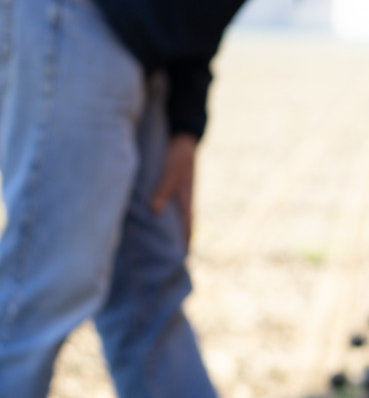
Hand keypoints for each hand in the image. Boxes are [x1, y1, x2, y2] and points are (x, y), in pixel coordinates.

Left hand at [151, 134, 196, 249]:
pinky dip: (160, 218)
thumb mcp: (171, 172)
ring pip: (171, 218)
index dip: (185, 243)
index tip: (182, 260)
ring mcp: (176, 195)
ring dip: (167, 231)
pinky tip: (151, 221)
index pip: (187, 228)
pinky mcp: (169, 188)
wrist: (183, 137)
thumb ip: (163, 190)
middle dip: (176, 242)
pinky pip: (165, 208)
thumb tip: (154, 211)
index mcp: (186, 200)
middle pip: (180, 226)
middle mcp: (182, 201)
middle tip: (168, 259)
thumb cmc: (178, 156)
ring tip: (158, 246)